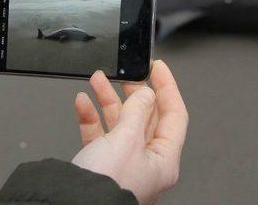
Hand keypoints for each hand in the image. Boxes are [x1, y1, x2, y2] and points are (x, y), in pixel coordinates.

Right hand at [72, 60, 187, 204]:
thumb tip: (146, 93)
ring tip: (97, 80)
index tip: (157, 68)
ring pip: (120, 122)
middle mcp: (146, 163)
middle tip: (124, 73)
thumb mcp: (127, 140)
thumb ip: (138, 111)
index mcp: (163, 160)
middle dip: (132, 91)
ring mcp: (123, 164)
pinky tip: (83, 103)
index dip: (167, 88)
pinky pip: (99, 134)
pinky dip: (91, 117)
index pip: (174, 115)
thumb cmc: (105, 188)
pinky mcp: (100, 166)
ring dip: (108, 99)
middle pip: (146, 116)